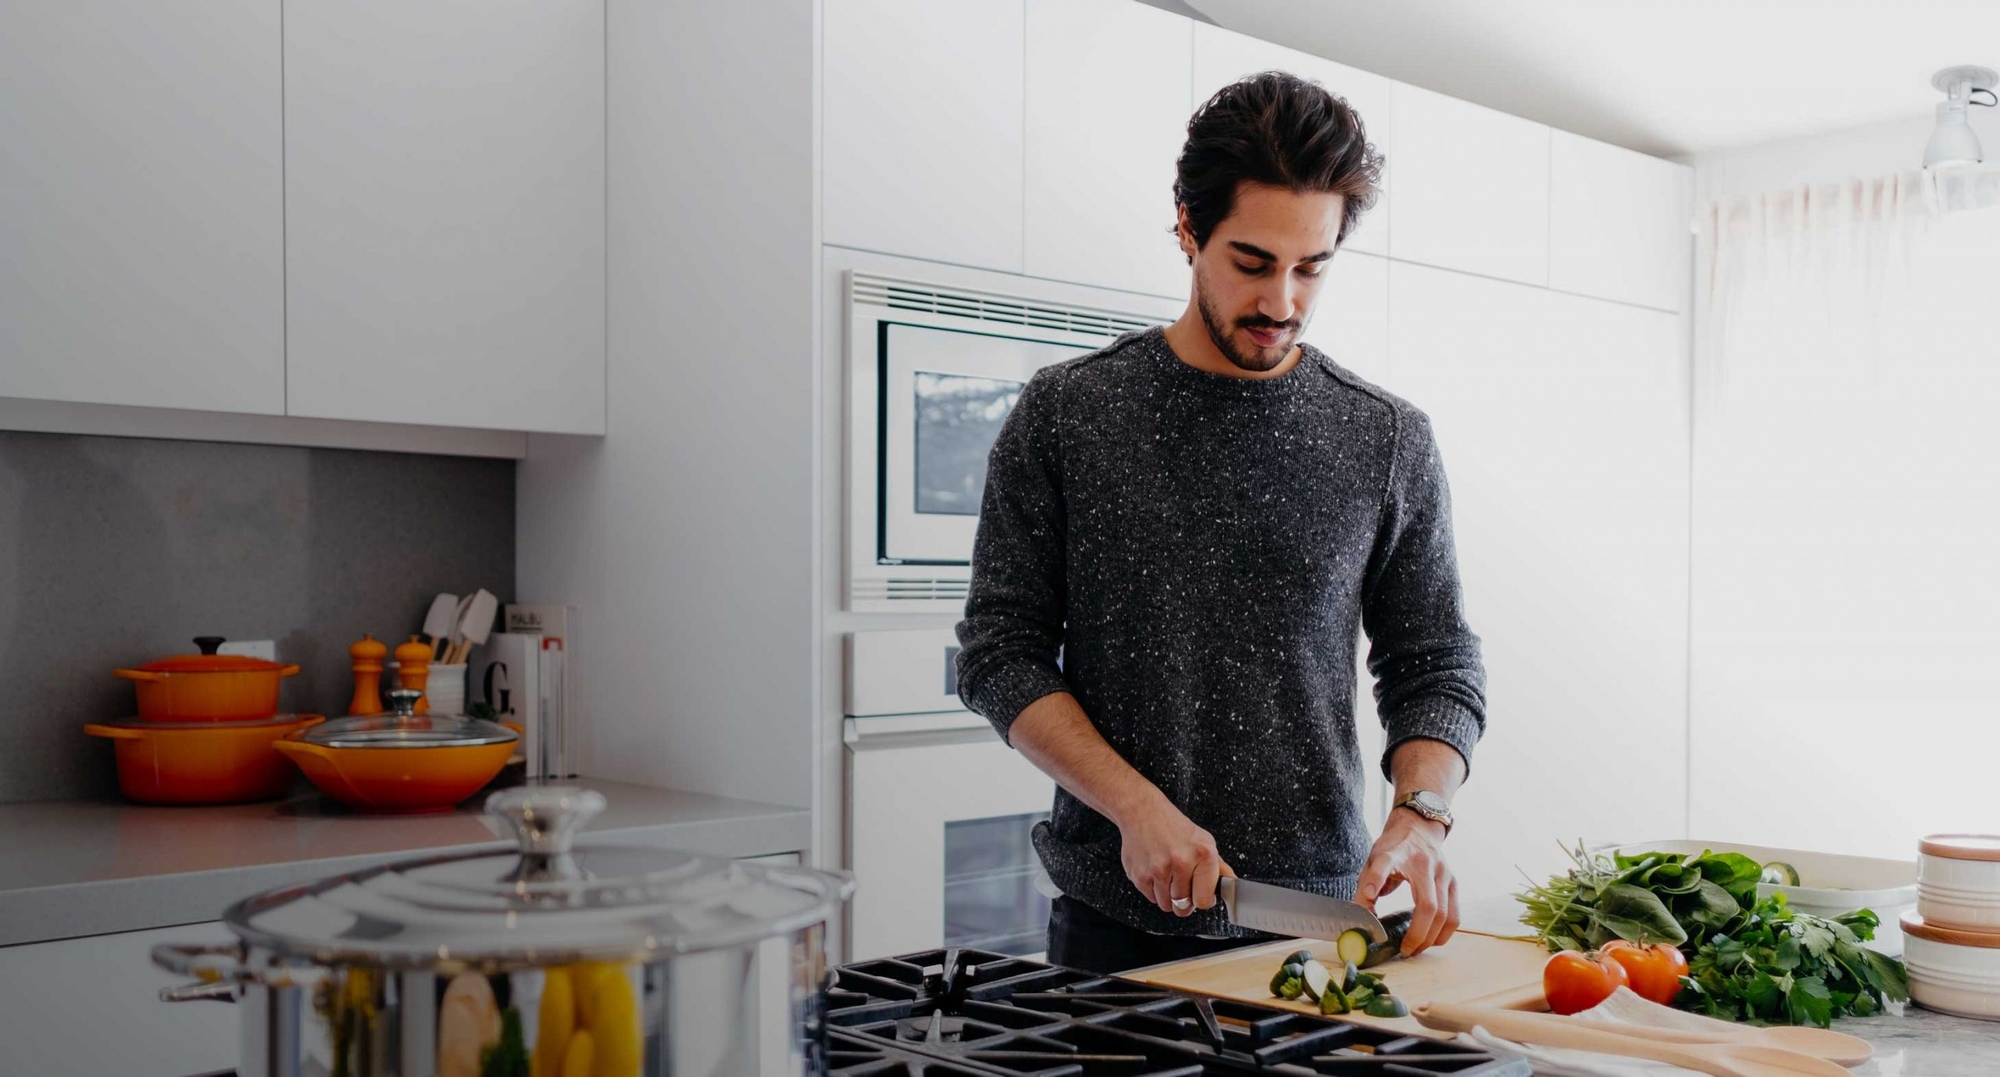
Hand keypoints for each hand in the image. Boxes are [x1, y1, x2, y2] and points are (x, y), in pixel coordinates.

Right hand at [1116, 795, 1235, 916]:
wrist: (1142, 812)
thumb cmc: (1173, 826)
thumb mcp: (1203, 840)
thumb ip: (1218, 866)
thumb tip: (1232, 884)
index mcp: (1203, 854)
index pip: (1204, 901)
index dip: (1202, 900)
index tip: (1199, 894)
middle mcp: (1182, 862)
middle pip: (1183, 907)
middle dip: (1183, 901)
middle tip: (1181, 884)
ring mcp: (1159, 870)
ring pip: (1166, 905)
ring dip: (1167, 896)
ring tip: (1167, 875)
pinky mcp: (1140, 875)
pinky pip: (1150, 898)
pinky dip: (1153, 890)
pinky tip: (1155, 871)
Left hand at [1355, 807, 1458, 955]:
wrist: (1418, 828)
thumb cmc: (1394, 848)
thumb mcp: (1373, 860)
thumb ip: (1365, 886)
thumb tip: (1362, 919)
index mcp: (1396, 854)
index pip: (1384, 864)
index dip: (1375, 879)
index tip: (1368, 894)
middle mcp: (1424, 864)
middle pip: (1428, 906)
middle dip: (1418, 934)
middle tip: (1405, 950)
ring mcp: (1443, 873)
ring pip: (1446, 915)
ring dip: (1432, 938)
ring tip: (1417, 948)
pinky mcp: (1454, 882)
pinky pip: (1455, 915)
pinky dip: (1444, 932)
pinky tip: (1431, 939)